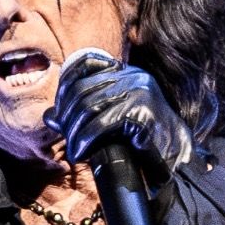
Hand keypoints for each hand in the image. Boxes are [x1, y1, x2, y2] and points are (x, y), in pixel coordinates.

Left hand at [48, 52, 192, 179]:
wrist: (175, 161)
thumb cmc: (142, 143)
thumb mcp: (110, 122)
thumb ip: (81, 115)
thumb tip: (50, 116)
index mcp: (127, 73)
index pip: (85, 63)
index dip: (65, 87)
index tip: (61, 114)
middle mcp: (133, 76)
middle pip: (81, 90)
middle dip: (67, 119)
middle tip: (67, 140)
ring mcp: (139, 92)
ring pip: (88, 107)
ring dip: (74, 134)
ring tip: (74, 151)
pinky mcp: (142, 113)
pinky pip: (101, 124)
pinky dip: (85, 141)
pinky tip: (81, 153)